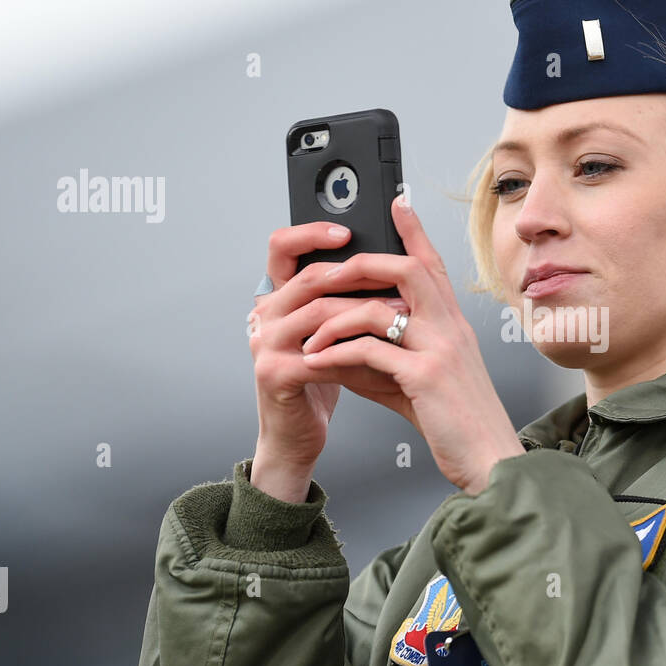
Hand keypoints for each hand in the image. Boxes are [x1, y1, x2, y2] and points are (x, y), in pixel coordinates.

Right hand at [247, 220, 411, 468]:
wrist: (298, 435)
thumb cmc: (321, 381)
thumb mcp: (335, 332)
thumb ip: (347, 300)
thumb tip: (393, 266)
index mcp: (278, 298)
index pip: (282, 248)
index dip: (311, 233)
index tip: (347, 230)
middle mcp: (264, 315)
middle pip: (307, 276)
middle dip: (356, 273)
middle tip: (395, 275)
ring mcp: (264, 343)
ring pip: (318, 311)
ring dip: (365, 311)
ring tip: (401, 312)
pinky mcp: (274, 373)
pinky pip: (320, 352)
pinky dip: (355, 350)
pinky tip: (382, 351)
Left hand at [297, 195, 525, 493]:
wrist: (489, 460)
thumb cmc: (456, 424)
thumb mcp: (420, 382)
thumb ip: (384, 359)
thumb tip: (337, 348)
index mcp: (453, 326)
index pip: (432, 266)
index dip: (413, 231)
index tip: (396, 202)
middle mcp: (451, 328)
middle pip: (405, 270)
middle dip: (358, 266)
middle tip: (323, 274)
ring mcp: (441, 349)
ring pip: (379, 309)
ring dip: (334, 320)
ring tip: (308, 338)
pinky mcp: (426, 377)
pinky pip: (370, 351)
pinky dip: (338, 354)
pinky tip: (319, 363)